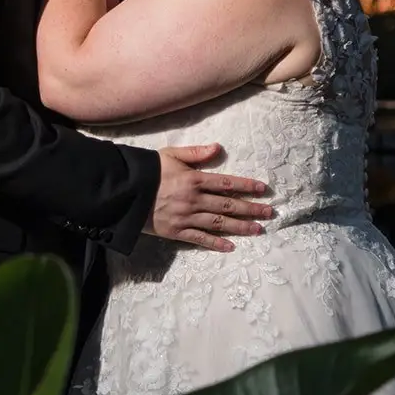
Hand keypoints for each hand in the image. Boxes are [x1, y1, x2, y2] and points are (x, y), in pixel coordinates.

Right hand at [147, 145, 274, 251]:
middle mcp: (194, 199)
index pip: (227, 183)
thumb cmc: (149, 170)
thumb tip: (218, 148)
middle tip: (269, 213)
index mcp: (194, 179)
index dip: (246, 185)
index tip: (263, 189)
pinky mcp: (176, 231)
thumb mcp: (172, 154)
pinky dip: (215, 244)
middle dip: (251, 208)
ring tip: (257, 229)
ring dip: (240, 226)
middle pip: (228, 205)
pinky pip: (200, 239)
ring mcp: (186, 217)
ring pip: (219, 223)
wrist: (125, 191)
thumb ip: (196, 153)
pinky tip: (230, 246)